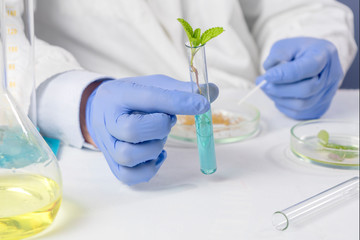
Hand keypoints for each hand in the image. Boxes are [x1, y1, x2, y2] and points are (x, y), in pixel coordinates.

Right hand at [84, 75, 217, 184]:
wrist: (100, 109)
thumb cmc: (132, 98)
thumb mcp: (153, 85)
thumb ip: (181, 89)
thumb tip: (211, 91)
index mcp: (120, 95)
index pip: (149, 98)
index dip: (178, 102)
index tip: (202, 105)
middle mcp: (108, 120)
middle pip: (132, 130)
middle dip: (160, 127)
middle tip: (167, 120)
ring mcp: (108, 145)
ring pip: (129, 156)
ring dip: (154, 148)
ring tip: (159, 137)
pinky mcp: (112, 164)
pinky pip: (130, 176)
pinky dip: (149, 168)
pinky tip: (157, 155)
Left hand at [256, 37, 342, 119]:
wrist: (312, 59)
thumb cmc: (298, 51)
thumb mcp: (285, 46)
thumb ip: (277, 57)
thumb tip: (269, 77)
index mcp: (324, 54)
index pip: (308, 67)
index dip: (285, 74)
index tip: (267, 76)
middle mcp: (331, 75)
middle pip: (306, 89)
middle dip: (280, 88)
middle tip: (262, 83)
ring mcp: (328, 93)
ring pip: (302, 104)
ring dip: (279, 98)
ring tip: (268, 88)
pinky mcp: (320, 107)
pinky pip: (299, 113)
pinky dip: (284, 106)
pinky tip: (278, 96)